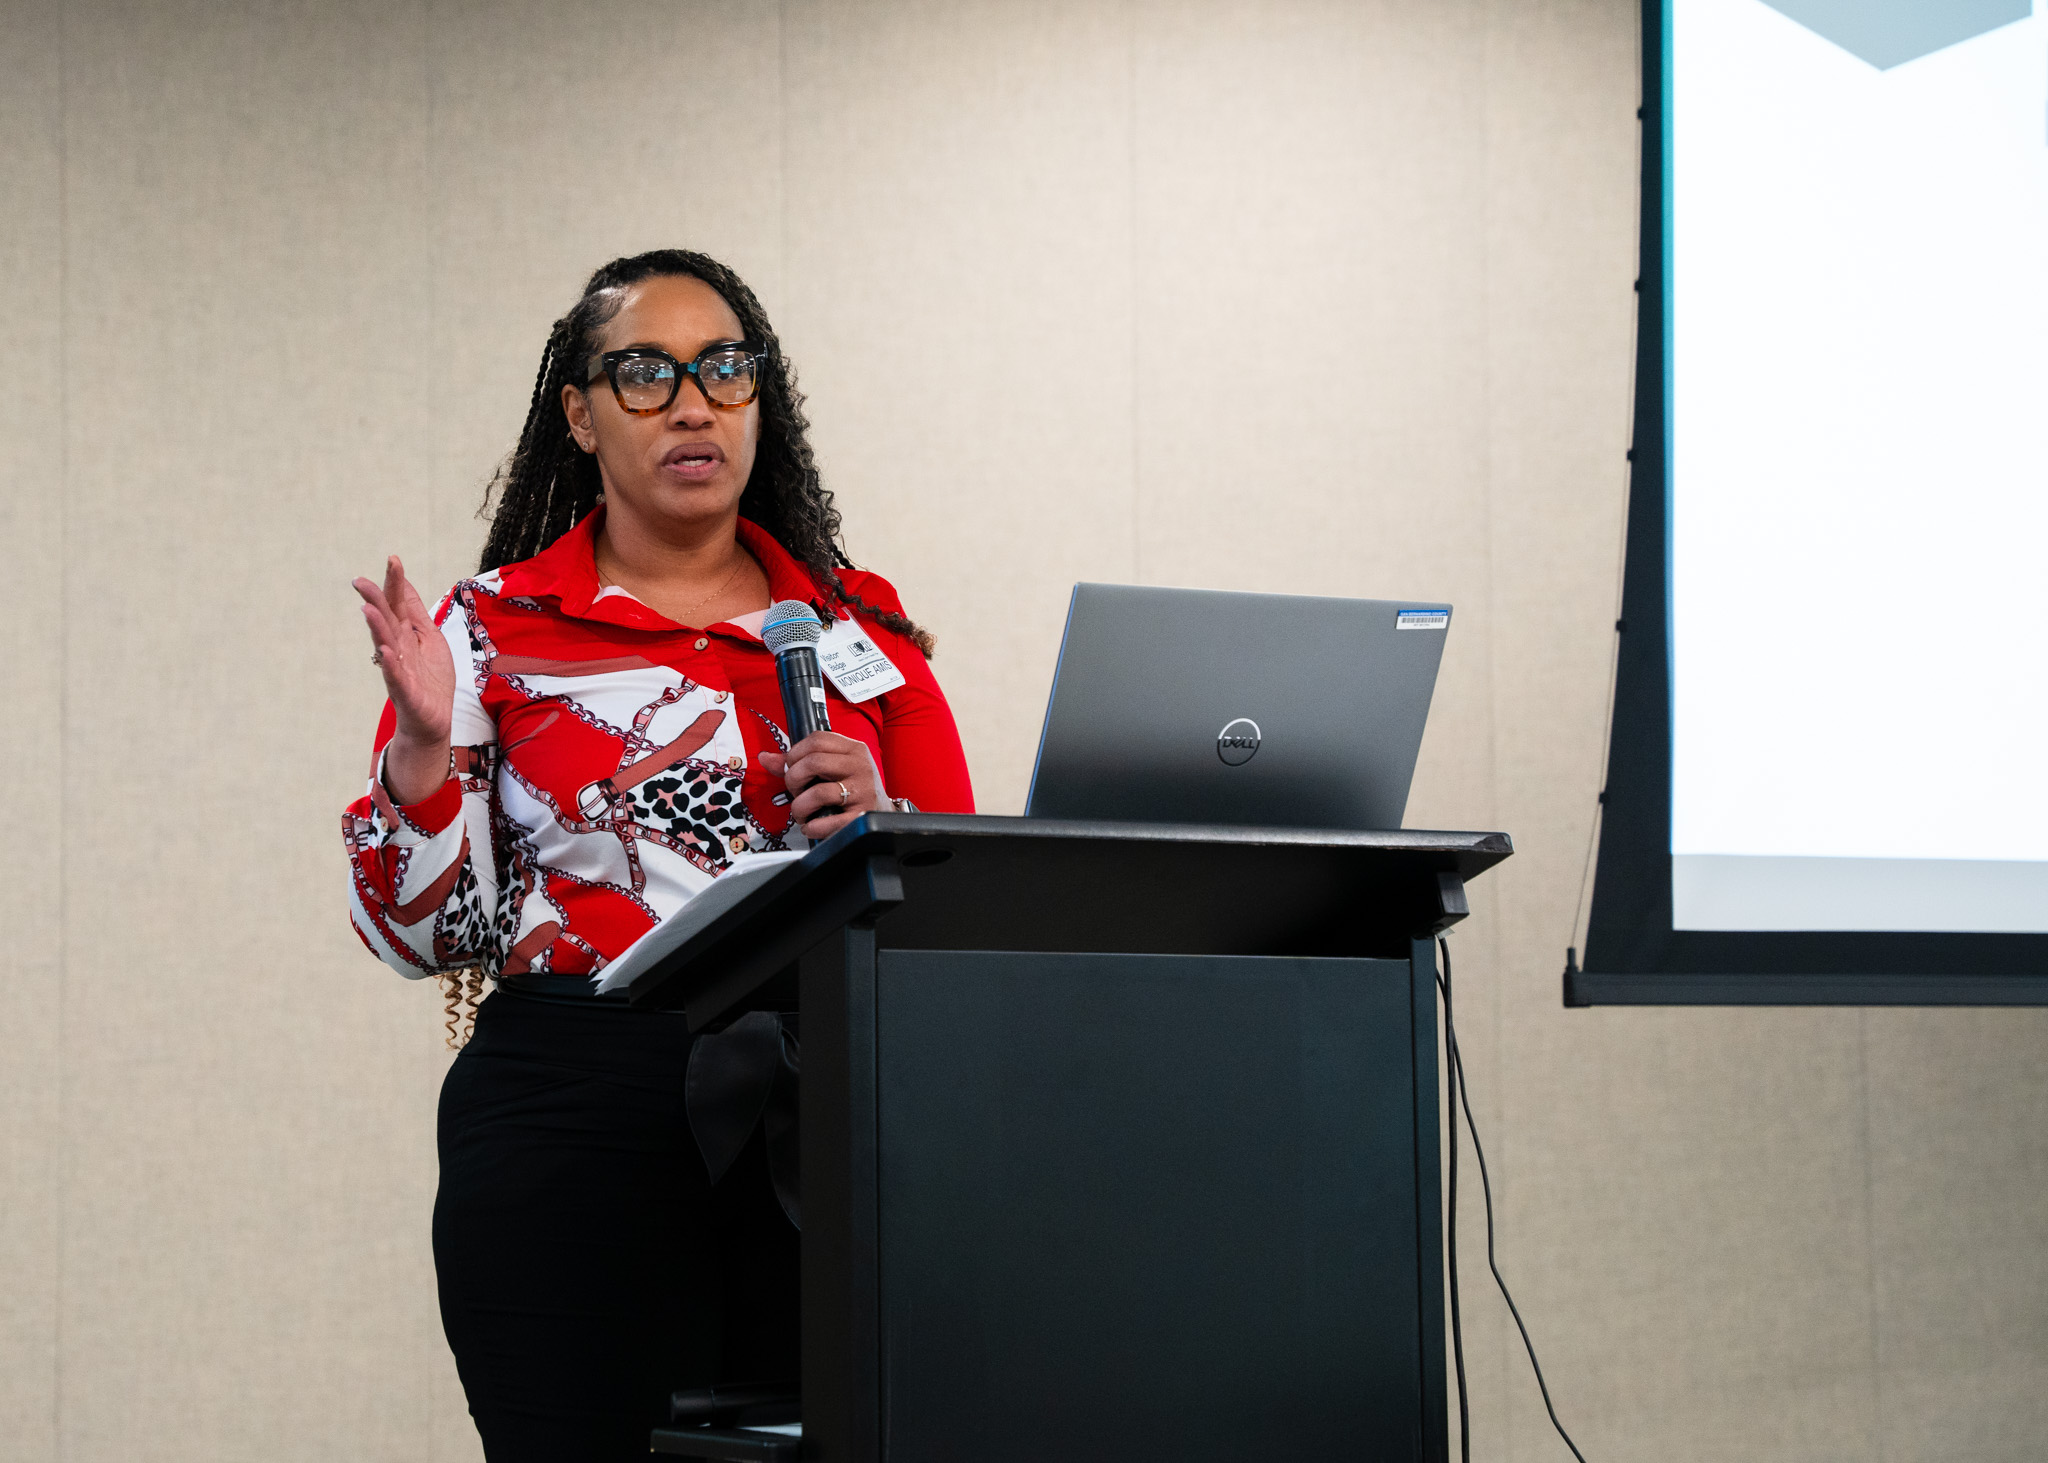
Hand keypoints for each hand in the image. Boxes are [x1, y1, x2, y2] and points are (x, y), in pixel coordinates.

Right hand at [353, 555, 455, 804]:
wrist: (433, 720)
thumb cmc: (430, 679)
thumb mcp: (430, 639)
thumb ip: (416, 613)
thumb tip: (404, 584)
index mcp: (406, 635)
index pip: (399, 604)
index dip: (396, 583)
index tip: (393, 559)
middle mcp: (398, 648)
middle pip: (386, 620)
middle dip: (376, 600)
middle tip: (362, 581)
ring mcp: (399, 669)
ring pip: (385, 644)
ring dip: (377, 627)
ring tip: (368, 609)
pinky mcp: (405, 692)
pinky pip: (395, 676)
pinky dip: (390, 664)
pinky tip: (386, 651)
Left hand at [758, 732, 884, 841]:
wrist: (882, 813)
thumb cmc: (853, 787)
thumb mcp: (832, 767)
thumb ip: (799, 761)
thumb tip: (766, 757)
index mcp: (853, 749)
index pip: (817, 739)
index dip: (795, 753)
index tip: (792, 768)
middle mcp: (860, 766)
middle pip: (814, 762)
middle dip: (794, 779)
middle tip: (797, 791)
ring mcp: (862, 791)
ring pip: (817, 793)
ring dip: (800, 807)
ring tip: (803, 812)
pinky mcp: (860, 816)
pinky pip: (826, 822)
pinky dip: (811, 827)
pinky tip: (812, 825)